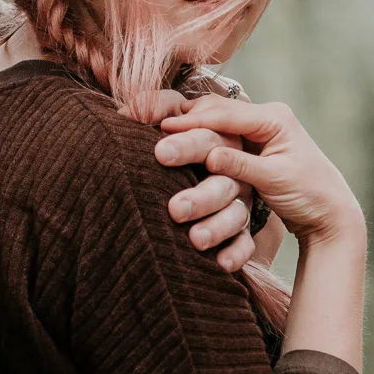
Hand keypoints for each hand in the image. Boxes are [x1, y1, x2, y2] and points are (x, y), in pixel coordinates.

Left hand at [127, 88, 258, 271]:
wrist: (184, 170)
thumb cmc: (171, 138)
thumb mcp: (166, 118)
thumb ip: (152, 108)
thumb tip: (128, 110)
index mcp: (216, 140)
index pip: (206, 139)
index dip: (186, 146)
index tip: (159, 153)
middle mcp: (230, 171)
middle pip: (223, 182)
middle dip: (201, 197)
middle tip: (175, 210)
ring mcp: (239, 201)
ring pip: (235, 214)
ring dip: (216, 227)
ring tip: (194, 241)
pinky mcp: (241, 229)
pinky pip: (245, 243)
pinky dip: (236, 254)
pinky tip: (219, 265)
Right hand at [156, 96, 362, 249]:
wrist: (331, 212)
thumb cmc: (310, 195)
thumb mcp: (276, 180)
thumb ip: (243, 165)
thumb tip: (210, 156)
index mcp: (275, 118)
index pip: (226, 114)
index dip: (193, 121)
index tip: (164, 128)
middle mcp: (267, 117)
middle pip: (218, 111)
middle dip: (188, 119)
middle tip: (156, 127)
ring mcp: (260, 129)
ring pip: (217, 121)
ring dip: (192, 126)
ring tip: (162, 130)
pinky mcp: (254, 144)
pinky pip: (222, 134)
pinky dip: (201, 136)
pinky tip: (181, 141)